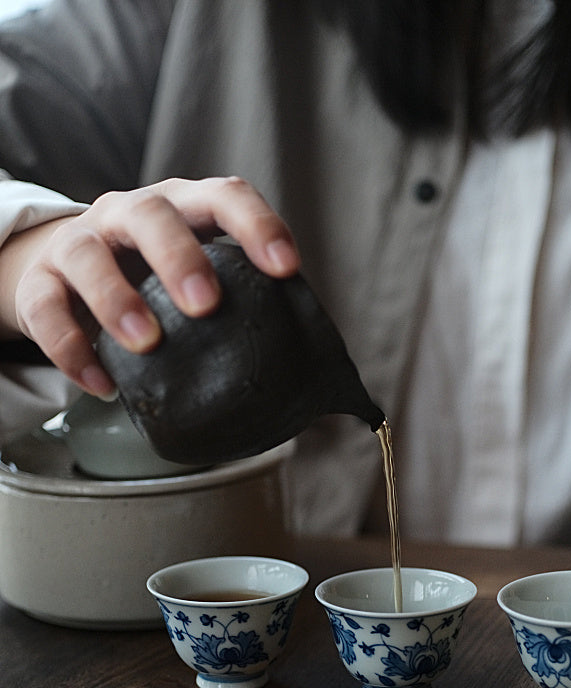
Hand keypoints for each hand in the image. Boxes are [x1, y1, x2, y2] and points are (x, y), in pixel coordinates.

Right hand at [0, 176, 299, 395]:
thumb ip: (239, 305)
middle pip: (152, 214)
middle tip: (206, 306)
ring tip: (145, 343)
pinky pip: (46, 309)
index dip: (257, 227)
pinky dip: (70, 348)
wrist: (62, 274)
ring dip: (117, 299)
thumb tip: (309, 370)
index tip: (285, 269)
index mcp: (182, 208)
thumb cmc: (150, 281)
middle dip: (181, 258)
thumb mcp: (194, 278)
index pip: (224, 197)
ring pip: (89, 255)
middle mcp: (128, 214)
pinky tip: (100, 384)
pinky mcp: (38, 283)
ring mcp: (79, 243)